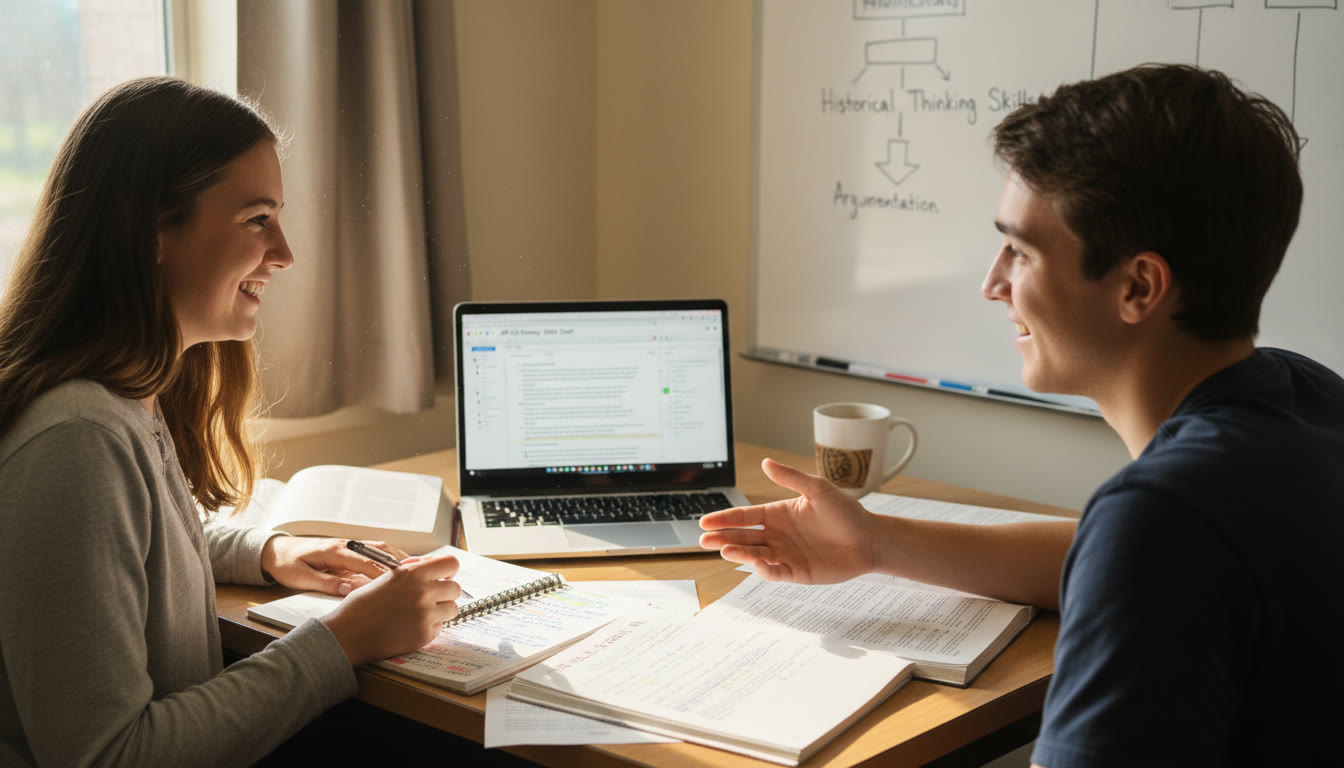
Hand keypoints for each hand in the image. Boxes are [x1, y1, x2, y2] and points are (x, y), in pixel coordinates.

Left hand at [260, 537, 409, 595]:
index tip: (400, 585)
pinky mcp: (350, 549)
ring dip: (400, 558)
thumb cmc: (287, 565)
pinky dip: (391, 558)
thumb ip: (326, 583)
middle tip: (421, 574)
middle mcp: (347, 545)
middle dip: (401, 562)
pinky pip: (375, 551)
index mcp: (335, 551)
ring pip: (381, 548)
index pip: (366, 562)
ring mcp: (350, 545)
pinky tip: (402, 567)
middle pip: (380, 551)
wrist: (276, 550)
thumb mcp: (301, 578)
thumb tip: (349, 590)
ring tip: (419, 570)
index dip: (384, 574)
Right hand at [319, 554, 462, 665]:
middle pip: (456, 588)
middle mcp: (422, 591)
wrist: (348, 634)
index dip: (448, 572)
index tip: (441, 578)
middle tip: (429, 600)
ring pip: (453, 609)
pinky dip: (429, 628)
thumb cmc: (363, 605)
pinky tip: (410, 628)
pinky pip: (440, 628)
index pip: (451, 564)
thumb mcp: (387, 578)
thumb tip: (432, 563)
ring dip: (441, 611)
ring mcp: (425, 614)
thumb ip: (413, 570)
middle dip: (445, 594)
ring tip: (419, 614)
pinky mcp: (424, 635)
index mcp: (413, 573)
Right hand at [699, 458, 879, 583]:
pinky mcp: (796, 572)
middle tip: (703, 539)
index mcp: (778, 514)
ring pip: (754, 555)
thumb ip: (791, 477)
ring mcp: (785, 554)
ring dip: (738, 553)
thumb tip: (765, 462)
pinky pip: (775, 572)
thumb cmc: (847, 512)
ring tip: (723, 549)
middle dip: (722, 537)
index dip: (725, 518)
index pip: (745, 516)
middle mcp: (777, 535)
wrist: (870, 539)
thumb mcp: (818, 489)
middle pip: (743, 537)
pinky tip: (756, 563)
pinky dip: (764, 570)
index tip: (705, 521)